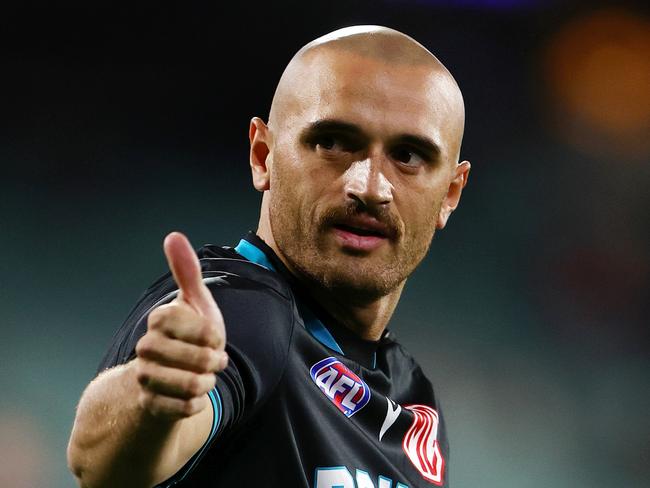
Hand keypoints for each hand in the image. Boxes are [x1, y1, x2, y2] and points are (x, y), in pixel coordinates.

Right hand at [134, 232, 227, 419]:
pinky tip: (193, 395)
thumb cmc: (190, 334)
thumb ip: (187, 271)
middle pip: (195, 358)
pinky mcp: (151, 404)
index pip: (195, 326)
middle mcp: (147, 347)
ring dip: (207, 382)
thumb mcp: (195, 301)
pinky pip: (185, 407)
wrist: (171, 374)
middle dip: (213, 360)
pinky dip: (197, 402)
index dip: (211, 333)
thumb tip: (173, 235)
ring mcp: (146, 376)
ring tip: (206, 377)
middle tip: (215, 360)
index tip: (213, 336)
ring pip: (191, 385)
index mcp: (160, 320)